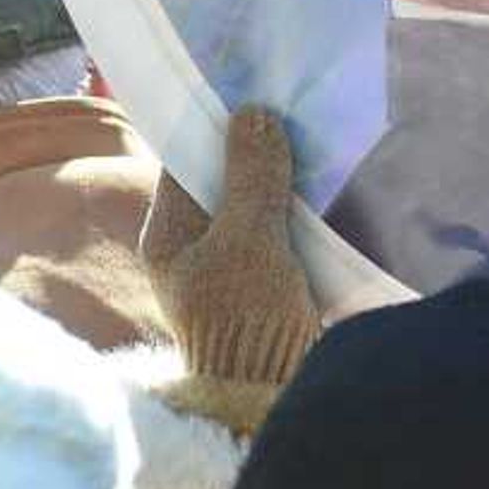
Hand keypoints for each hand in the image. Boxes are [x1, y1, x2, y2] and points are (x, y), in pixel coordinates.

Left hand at [136, 106, 324, 401]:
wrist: (269, 390)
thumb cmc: (247, 315)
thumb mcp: (251, 238)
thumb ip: (253, 177)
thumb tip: (254, 115)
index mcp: (169, 236)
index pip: (186, 163)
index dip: (216, 130)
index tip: (252, 98)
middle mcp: (191, 249)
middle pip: (221, 182)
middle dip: (254, 154)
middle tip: (290, 117)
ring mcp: (227, 267)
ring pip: (252, 205)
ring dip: (278, 184)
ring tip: (310, 150)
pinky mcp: (262, 283)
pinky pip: (275, 231)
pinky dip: (294, 213)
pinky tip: (320, 197)